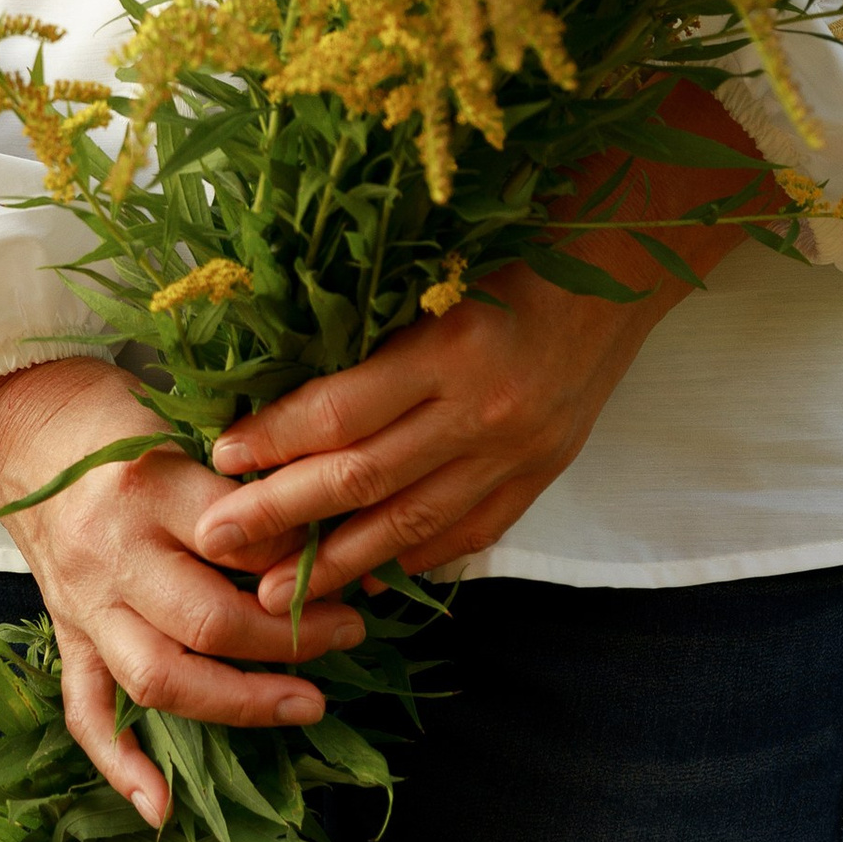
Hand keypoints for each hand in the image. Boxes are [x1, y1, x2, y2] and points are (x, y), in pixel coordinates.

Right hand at [0, 357, 366, 828]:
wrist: (19, 425)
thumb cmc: (115, 419)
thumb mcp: (183, 423)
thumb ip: (242, 479)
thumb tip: (326, 530)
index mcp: (148, 484)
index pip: (239, 538)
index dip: (303, 560)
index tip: (354, 565)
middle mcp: (113, 551)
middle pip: (208, 620)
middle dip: (290, 639)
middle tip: (352, 633)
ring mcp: (84, 602)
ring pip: (160, 676)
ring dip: (239, 703)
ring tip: (308, 706)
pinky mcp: (66, 634)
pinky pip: (87, 711)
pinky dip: (121, 765)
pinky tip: (162, 809)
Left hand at [192, 91, 784, 606]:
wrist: (626, 263)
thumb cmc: (517, 245)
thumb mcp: (439, 272)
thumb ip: (374, 334)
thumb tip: (283, 389)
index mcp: (452, 347)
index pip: (341, 412)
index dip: (274, 440)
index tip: (220, 456)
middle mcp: (484, 412)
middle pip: (363, 480)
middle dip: (282, 517)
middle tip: (216, 542)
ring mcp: (516, 455)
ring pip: (410, 526)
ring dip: (336, 564)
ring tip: (272, 596)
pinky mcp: (539, 478)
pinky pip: (465, 535)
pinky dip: (411, 561)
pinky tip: (365, 581)